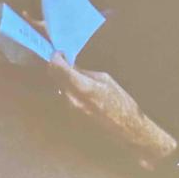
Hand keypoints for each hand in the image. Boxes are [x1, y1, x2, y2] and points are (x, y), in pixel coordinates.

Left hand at [49, 52, 176, 168]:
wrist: (124, 125)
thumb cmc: (119, 101)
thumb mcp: (104, 80)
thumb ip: (85, 73)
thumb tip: (72, 67)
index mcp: (82, 87)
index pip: (59, 70)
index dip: (56, 58)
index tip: (59, 52)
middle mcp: (71, 98)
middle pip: (55, 78)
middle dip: (56, 66)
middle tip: (63, 58)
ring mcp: (69, 107)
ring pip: (58, 86)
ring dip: (61, 76)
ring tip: (70, 69)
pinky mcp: (70, 113)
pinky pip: (63, 95)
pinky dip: (65, 86)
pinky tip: (74, 83)